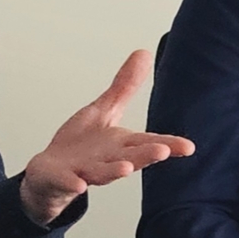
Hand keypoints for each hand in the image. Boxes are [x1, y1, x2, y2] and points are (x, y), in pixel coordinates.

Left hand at [18, 49, 196, 224]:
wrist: (50, 175)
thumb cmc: (81, 146)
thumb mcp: (103, 111)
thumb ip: (124, 87)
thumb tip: (144, 52)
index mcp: (120, 145)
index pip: (148, 143)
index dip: (169, 144)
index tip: (189, 147)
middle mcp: (107, 160)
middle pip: (131, 157)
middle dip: (146, 155)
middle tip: (163, 151)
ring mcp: (83, 170)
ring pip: (103, 172)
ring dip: (115, 171)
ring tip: (127, 168)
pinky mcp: (60, 178)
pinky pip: (66, 182)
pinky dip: (72, 183)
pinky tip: (78, 185)